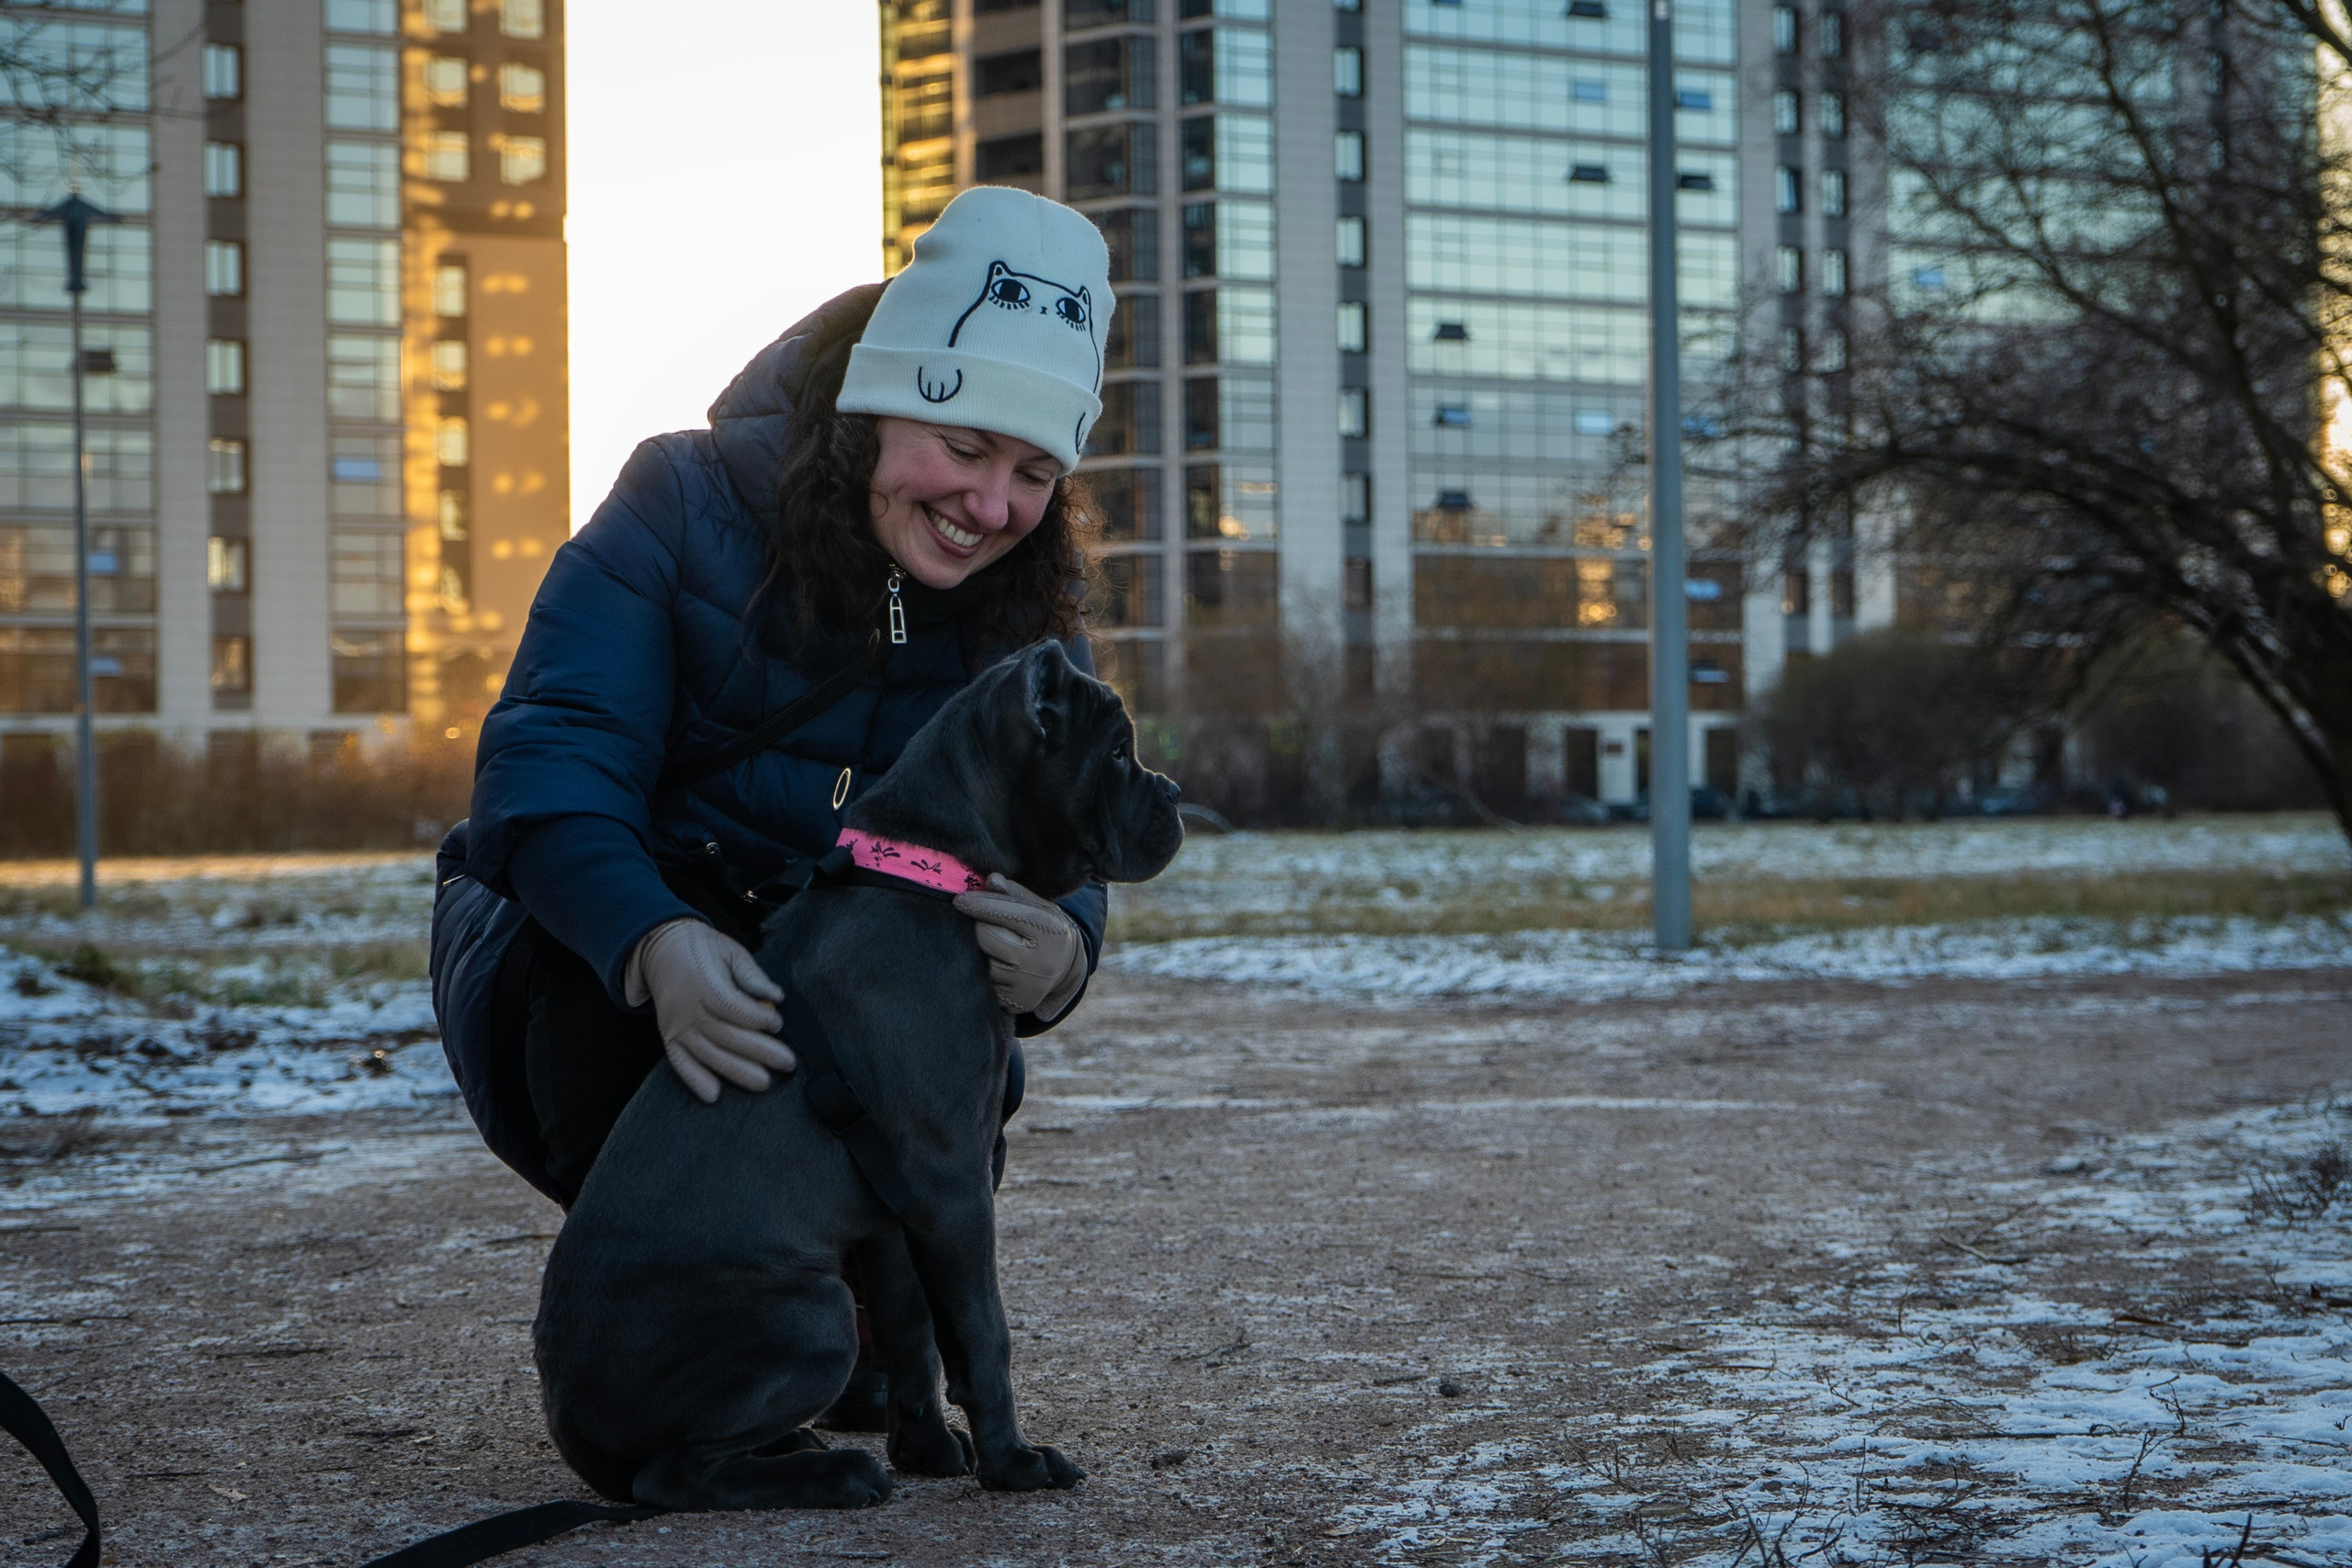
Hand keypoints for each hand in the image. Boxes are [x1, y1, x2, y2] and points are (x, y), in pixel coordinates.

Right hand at [630, 918, 795, 1102]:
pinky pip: (679, 1062)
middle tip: (787, 1063)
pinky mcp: (669, 1037)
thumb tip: (775, 995)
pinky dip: (694, 1080)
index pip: (731, 1006)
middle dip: (758, 1051)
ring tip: (763, 1083)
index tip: (778, 1023)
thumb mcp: (731, 951)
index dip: (756, 1017)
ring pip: (707, 1053)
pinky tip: (713, 1096)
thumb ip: (753, 975)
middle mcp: (687, 1007)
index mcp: (704, 982)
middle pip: (724, 1034)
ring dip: (735, 1070)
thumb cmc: (705, 949)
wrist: (662, 949)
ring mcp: (676, 1025)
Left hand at [953, 874, 1087, 1021]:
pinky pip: (989, 986)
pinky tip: (999, 965)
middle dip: (979, 927)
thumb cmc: (1046, 929)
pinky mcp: (1019, 1002)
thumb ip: (1014, 892)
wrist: (1068, 967)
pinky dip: (988, 974)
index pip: (1006, 912)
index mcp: (1047, 928)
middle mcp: (1039, 959)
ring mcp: (1029, 984)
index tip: (959, 900)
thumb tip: (990, 880)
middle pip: (988, 938)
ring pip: (985, 964)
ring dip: (982, 952)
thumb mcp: (1040, 906)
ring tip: (994, 945)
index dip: (979, 904)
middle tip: (981, 922)